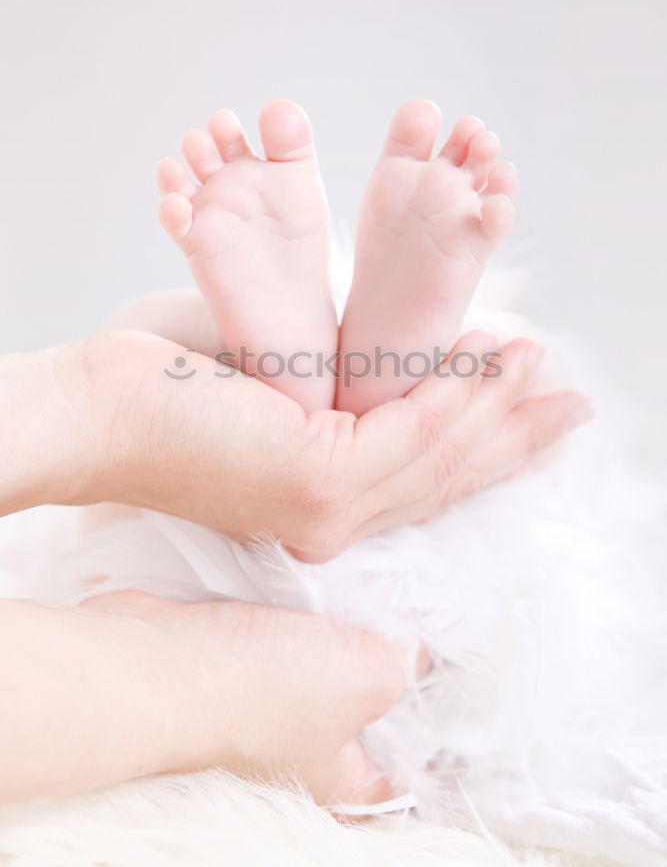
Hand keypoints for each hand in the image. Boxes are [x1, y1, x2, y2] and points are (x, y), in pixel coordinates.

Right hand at [0, 592, 426, 803]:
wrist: (161, 659)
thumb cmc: (264, 687)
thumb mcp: (368, 675)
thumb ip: (408, 664)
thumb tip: (420, 652)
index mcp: (340, 775)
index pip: (402, 770)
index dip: (435, 735)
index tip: (456, 688)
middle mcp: (300, 745)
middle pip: (362, 708)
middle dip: (387, 662)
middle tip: (418, 616)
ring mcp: (260, 701)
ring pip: (321, 662)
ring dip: (342, 627)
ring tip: (375, 585)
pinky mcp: (231, 659)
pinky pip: (282, 631)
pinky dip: (301, 607)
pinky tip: (322, 574)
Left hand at [24, 327, 590, 558]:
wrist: (100, 408)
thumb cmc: (172, 389)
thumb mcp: (274, 391)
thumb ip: (331, 389)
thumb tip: (371, 362)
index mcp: (320, 503)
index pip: (419, 478)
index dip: (481, 445)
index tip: (524, 410)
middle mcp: (329, 519)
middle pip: (445, 474)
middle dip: (515, 437)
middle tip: (570, 404)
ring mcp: (324, 507)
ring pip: (437, 453)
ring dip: (496, 404)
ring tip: (539, 363)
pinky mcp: (315, 478)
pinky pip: (409, 431)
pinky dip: (455, 393)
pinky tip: (490, 361)